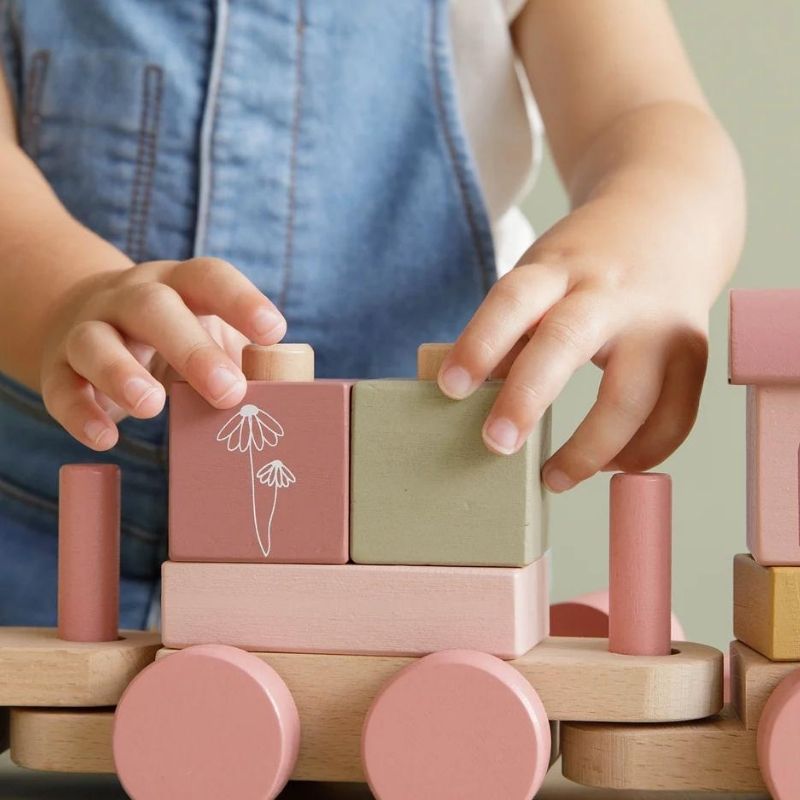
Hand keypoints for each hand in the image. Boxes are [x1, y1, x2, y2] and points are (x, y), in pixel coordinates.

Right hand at [40, 258, 285, 449]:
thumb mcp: (205, 333)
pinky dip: (80, 413)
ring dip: (123, 373)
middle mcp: (129, 298)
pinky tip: (105, 438)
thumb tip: (291, 399)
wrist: (80, 317)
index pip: (209, 278)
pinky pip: (61, 387)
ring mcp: (88, 329)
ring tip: (152, 407)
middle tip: (229, 392)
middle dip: (192, 349)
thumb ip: (242, 359)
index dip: (241, 300)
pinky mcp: (57, 367)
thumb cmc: (170, 335)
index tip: (273, 331)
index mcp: (178, 286)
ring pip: (96, 341)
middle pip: (153, 308)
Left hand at [437, 230, 708, 491]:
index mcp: (558, 270)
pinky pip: (674, 417)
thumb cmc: (585, 265)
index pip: (513, 300)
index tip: (451, 387)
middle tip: (496, 443)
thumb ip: (511, 333)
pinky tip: (611, 465)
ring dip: (591, 448)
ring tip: (554, 477)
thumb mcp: (541, 278)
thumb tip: (470, 401)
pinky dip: (641, 452)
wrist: (669, 216)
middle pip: (568, 341)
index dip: (479, 343)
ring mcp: (658, 324)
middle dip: (528, 397)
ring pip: (632, 396)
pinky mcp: (695, 352)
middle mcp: (610, 293)